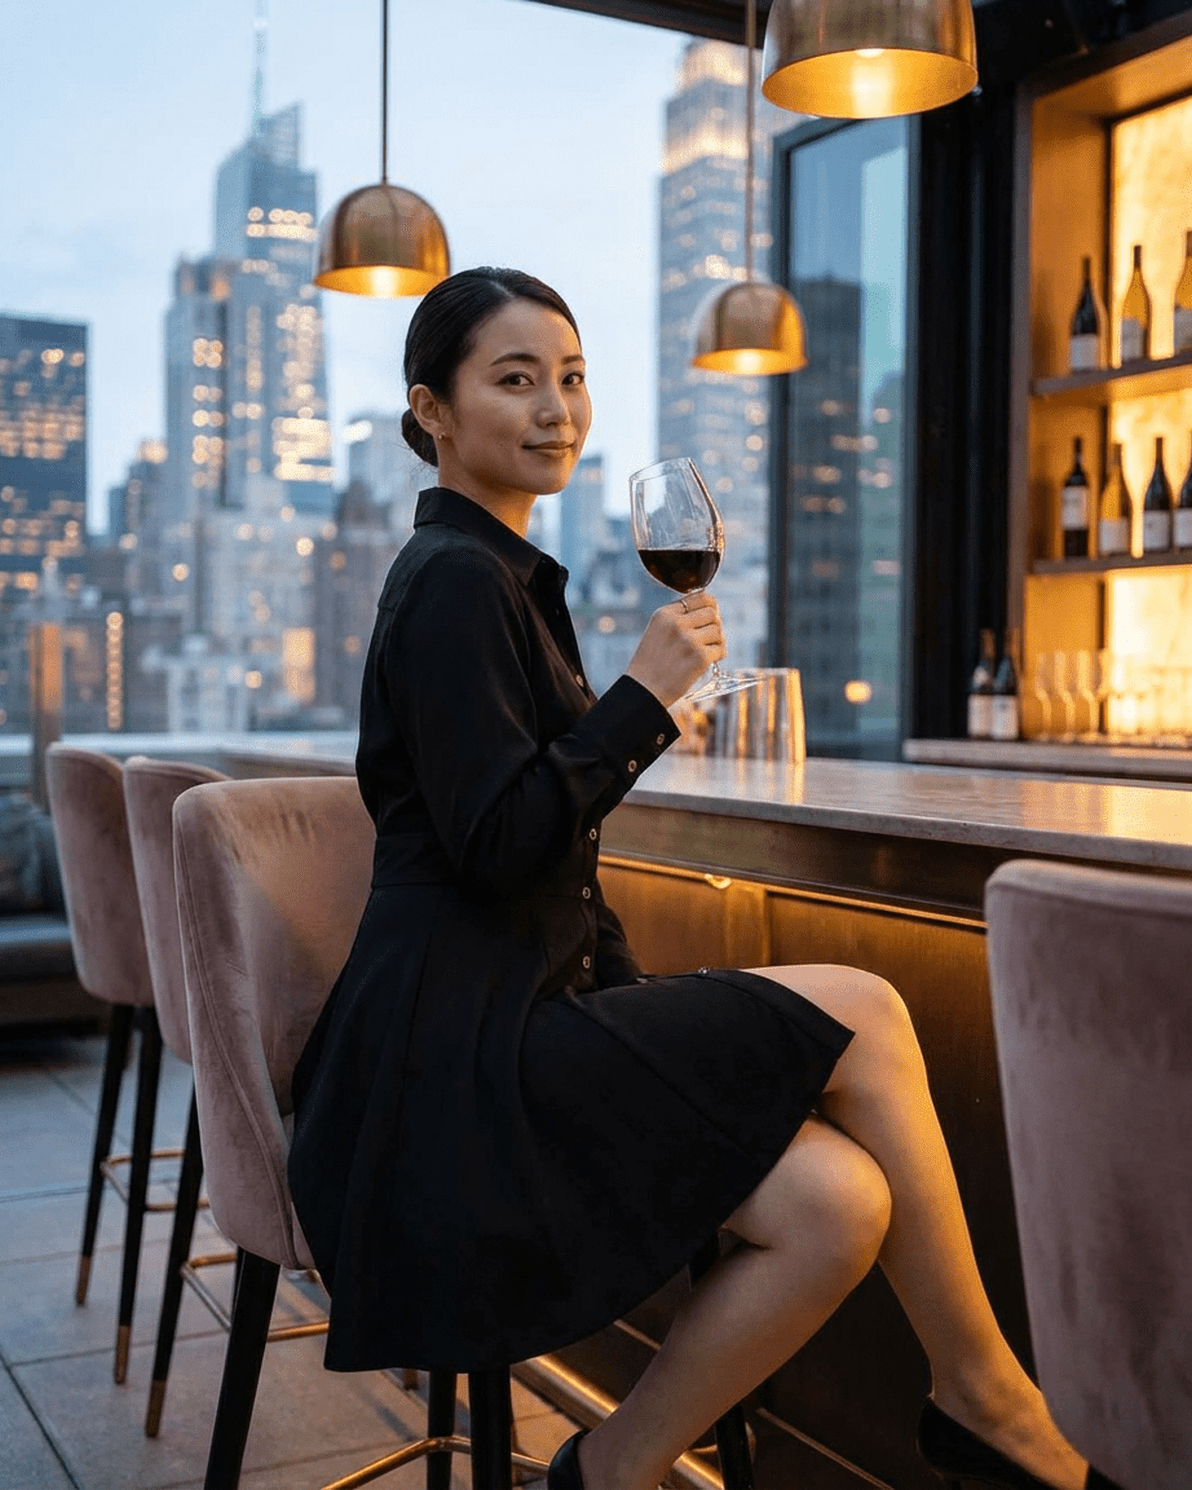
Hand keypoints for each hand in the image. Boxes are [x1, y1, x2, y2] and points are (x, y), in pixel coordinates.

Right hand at [624, 593, 724, 707]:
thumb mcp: (657, 631)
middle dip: (714, 624)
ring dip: (717, 641)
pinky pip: (721, 649)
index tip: (710, 617)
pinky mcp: (700, 657)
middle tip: (709, 637)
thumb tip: (710, 610)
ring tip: (707, 651)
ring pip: (718, 631)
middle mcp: (677, 623)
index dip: (710, 606)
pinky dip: (718, 655)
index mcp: (664, 614)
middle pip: (712, 613)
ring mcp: (689, 640)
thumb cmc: (651, 664)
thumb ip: (678, 618)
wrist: (644, 691)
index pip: (700, 596)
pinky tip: (708, 662)